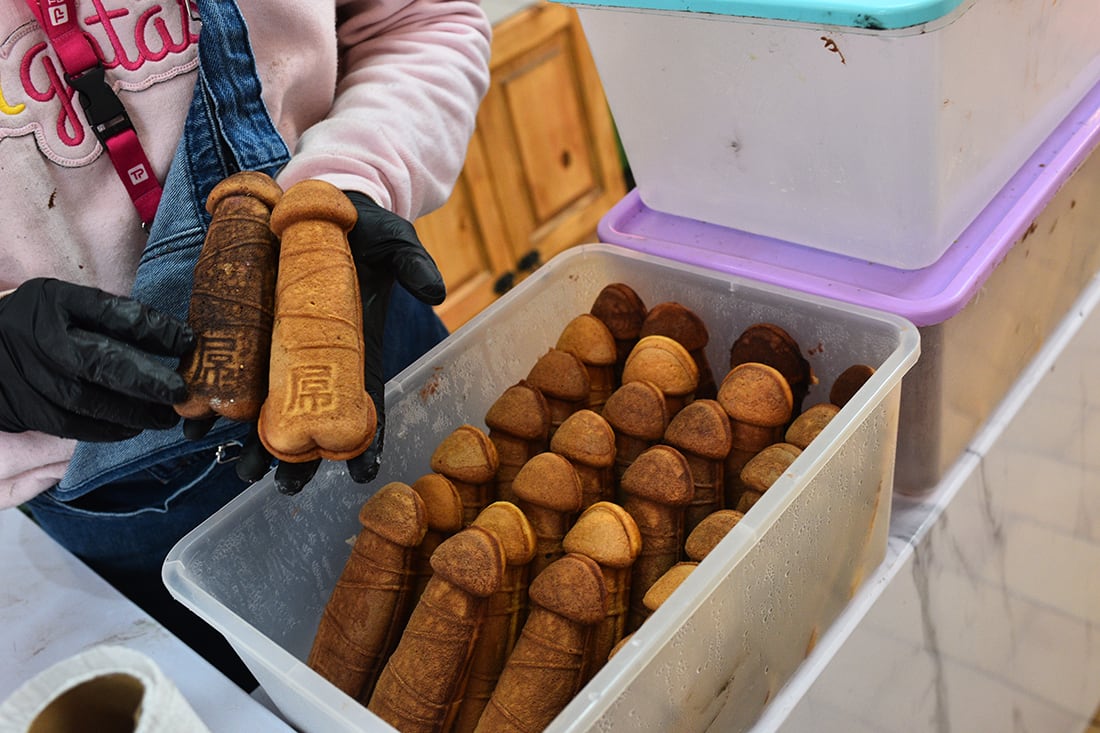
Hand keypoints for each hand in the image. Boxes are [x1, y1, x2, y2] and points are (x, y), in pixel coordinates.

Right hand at [0, 278, 192, 440]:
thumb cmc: (39, 321)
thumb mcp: (69, 302)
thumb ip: (112, 316)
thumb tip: (174, 337)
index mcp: (57, 301)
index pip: (114, 315)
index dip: (156, 330)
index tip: (189, 342)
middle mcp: (41, 338)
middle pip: (102, 362)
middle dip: (149, 381)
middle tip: (181, 393)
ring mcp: (30, 375)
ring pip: (89, 401)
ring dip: (134, 413)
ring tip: (164, 418)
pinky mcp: (25, 407)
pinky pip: (72, 425)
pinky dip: (106, 430)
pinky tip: (130, 428)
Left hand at [223, 190, 445, 494]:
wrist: (319, 198)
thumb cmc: (363, 227)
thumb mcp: (395, 240)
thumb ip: (414, 263)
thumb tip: (434, 291)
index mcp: (357, 348)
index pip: (364, 403)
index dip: (364, 442)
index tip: (358, 477)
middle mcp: (318, 356)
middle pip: (309, 417)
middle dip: (295, 455)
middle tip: (279, 486)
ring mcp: (281, 345)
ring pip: (266, 404)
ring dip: (251, 441)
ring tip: (234, 468)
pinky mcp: (249, 326)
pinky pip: (231, 368)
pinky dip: (214, 397)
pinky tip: (196, 422)